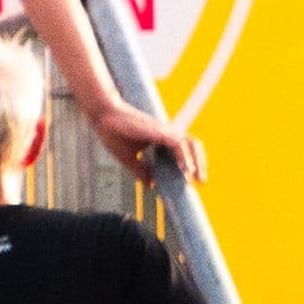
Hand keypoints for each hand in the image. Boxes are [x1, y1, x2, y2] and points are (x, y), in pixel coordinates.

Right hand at [88, 97, 203, 187]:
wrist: (103, 117)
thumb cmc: (114, 134)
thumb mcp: (128, 158)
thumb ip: (140, 171)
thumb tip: (151, 185)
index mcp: (159, 139)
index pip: (182, 150)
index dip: (190, 164)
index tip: (191, 180)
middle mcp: (165, 134)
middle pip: (192, 145)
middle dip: (200, 163)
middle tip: (200, 181)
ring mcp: (163, 131)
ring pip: (190, 143)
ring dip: (197, 160)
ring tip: (196, 177)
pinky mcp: (158, 131)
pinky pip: (178, 143)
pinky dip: (184, 156)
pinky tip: (186, 169)